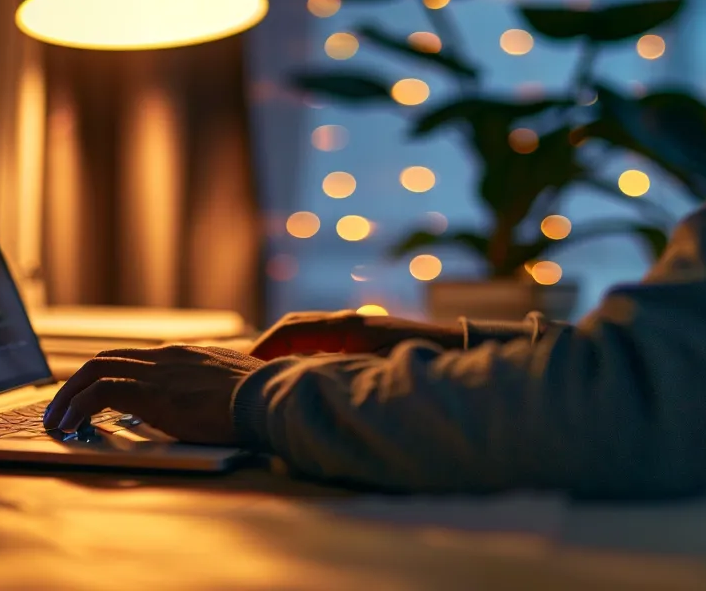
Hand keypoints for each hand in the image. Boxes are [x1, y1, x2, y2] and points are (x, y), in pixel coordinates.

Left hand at [42, 345, 264, 444]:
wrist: (273, 397)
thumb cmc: (264, 400)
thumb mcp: (234, 390)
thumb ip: (213, 392)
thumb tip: (212, 408)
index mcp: (184, 356)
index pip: (131, 358)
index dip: (104, 376)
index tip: (88, 397)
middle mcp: (166, 356)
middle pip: (105, 359)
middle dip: (75, 384)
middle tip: (59, 410)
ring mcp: (159, 371)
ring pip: (95, 371)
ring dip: (67, 396)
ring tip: (55, 421)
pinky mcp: (154, 392)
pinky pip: (101, 392)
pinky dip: (78, 407)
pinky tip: (69, 427)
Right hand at [248, 311, 460, 359]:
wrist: (459, 350)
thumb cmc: (422, 360)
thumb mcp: (376, 369)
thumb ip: (339, 374)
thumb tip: (302, 384)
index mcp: (346, 326)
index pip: (291, 331)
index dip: (264, 350)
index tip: (246, 372)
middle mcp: (348, 321)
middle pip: (294, 327)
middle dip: (267, 347)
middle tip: (246, 373)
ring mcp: (357, 328)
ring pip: (307, 334)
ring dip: (284, 351)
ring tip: (266, 376)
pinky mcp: (365, 339)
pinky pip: (323, 343)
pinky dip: (303, 355)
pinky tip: (301, 377)